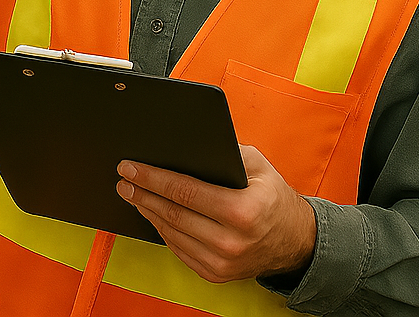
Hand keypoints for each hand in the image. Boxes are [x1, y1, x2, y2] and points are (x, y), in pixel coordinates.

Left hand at [116, 145, 316, 282]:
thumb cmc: (273, 198)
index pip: (184, 192)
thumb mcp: (258, 166)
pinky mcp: (214, 274)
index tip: (130, 168)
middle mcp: (230, 242)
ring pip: (171, 233)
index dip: (153, 178)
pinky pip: (178, 249)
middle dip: (142, 193)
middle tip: (124, 179)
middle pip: (172, 214)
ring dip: (147, 211)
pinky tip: (152, 213)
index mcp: (242, 211)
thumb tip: (183, 145)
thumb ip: (225, 152)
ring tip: (133, 193)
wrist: (295, 241)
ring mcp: (221, 263)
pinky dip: (162, 229)